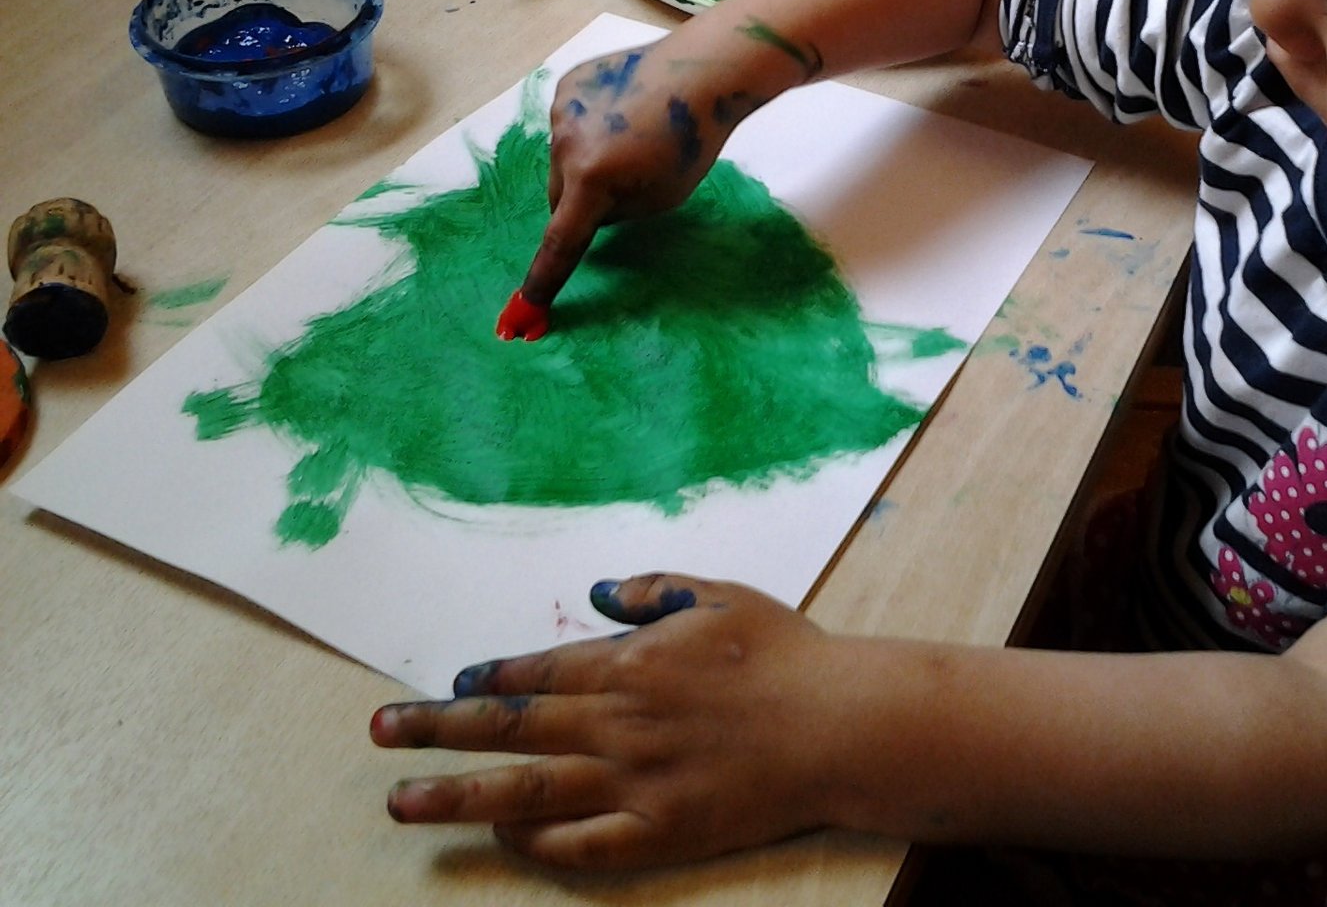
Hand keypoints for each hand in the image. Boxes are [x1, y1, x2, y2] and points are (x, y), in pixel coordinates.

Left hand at [370, 574, 841, 869]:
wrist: (841, 723)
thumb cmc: (784, 653)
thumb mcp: (720, 594)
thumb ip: (651, 590)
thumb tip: (594, 593)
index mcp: (630, 662)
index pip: (537, 669)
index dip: (488, 676)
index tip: (452, 682)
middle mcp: (618, 722)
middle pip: (509, 727)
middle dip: (436, 728)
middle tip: (379, 732)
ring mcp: (634, 782)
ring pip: (523, 790)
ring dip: (455, 794)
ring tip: (401, 800)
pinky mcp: (658, 832)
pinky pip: (579, 844)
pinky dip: (534, 841)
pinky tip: (501, 837)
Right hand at [521, 47, 739, 306]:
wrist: (700, 73)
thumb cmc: (689, 144)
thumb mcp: (660, 199)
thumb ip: (615, 213)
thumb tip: (588, 210)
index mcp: (592, 179)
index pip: (561, 241)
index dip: (545, 278)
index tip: (525, 307)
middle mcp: (565, 145)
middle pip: (558, 197)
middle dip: (579, 204)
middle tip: (620, 187)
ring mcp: (561, 111)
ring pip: (559, 160)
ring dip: (582, 164)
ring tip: (628, 141)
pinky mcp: (566, 86)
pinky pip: (567, 124)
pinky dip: (586, 128)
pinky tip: (622, 113)